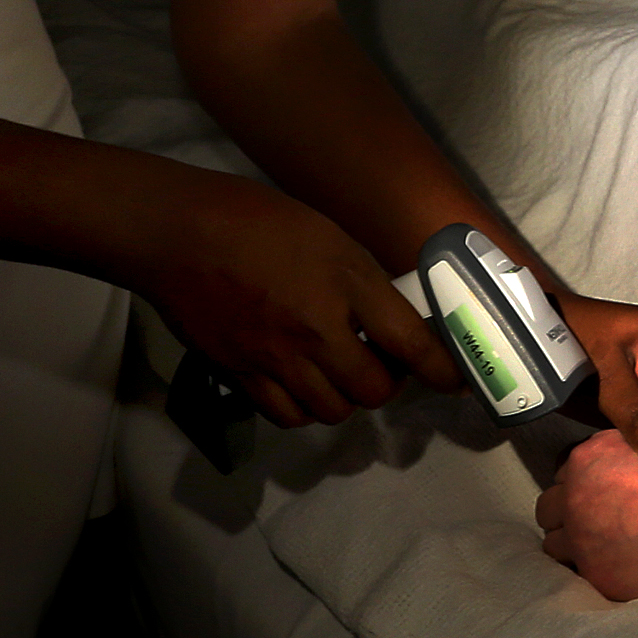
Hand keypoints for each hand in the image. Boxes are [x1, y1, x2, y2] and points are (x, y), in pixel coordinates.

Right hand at [127, 168, 459, 426]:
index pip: (410, 342)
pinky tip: (304, 386)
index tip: (455, 378)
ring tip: (342, 373)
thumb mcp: (331, 238)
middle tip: (384, 363)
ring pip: (333, 410)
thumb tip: (394, 318)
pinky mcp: (241, 375)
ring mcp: (277, 358)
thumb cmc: (261, 222)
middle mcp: (316, 329)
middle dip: (389, 383)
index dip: (441, 368)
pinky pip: (288, 415)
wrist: (181, 235)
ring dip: (347, 397)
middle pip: (373, 389)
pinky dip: (305, 409)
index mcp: (346, 283)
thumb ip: (365, 283)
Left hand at [537, 428, 637, 598]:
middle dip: (564, 513)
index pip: (564, 474)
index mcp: (584, 462)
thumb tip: (617, 457)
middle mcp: (574, 500)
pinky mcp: (596, 575)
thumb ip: (619, 450)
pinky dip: (595, 567)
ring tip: (598, 544)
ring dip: (571, 543)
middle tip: (590, 518)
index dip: (581, 482)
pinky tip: (616, 562)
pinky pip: (581, 573)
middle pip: (547, 509)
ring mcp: (581, 540)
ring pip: (555, 545)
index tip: (598, 489)